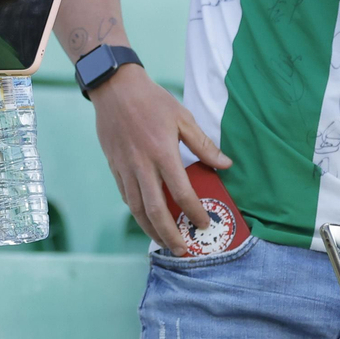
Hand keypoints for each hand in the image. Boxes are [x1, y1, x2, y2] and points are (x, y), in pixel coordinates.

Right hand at [89, 66, 231, 254]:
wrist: (114, 88)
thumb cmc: (152, 101)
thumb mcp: (182, 118)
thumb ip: (204, 145)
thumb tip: (225, 166)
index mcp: (162, 153)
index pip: (181, 193)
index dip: (194, 212)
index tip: (204, 224)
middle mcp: (141, 165)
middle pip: (155, 210)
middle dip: (169, 235)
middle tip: (182, 250)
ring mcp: (125, 167)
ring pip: (136, 208)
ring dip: (150, 230)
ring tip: (163, 242)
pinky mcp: (114, 166)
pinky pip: (125, 196)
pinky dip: (136, 212)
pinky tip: (146, 219)